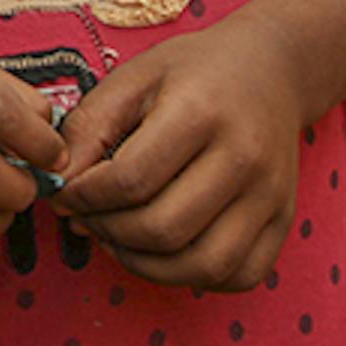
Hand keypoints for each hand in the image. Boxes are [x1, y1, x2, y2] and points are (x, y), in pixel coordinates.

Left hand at [50, 13, 316, 290]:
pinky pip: (241, 275)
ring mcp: (271, 193)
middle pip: (164, 229)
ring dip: (147, 265)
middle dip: (108, 233)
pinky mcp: (285, 218)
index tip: (65, 195)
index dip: (84, 198)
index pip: (130, 180)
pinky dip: (197, 277)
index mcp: (200, 112)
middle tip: (87, 218)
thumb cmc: (192, 72)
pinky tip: (166, 252)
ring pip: (204, 265)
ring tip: (118, 239)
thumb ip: (88, 128)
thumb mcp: (132, 79)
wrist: (269, 68)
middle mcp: (244, 157)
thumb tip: (60, 187)